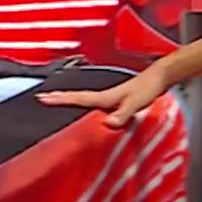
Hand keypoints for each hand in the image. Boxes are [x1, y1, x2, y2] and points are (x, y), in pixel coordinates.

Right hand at [37, 69, 168, 129]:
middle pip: (76, 96)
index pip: (79, 98)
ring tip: (54, 99)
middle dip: (58, 97)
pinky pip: (93, 102)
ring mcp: (109, 97)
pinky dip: (82, 102)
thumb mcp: (135, 103)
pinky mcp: (115, 100)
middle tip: (41, 97)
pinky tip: (82, 106)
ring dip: (68, 98)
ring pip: (83, 98)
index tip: (43, 98)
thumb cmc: (148, 89)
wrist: (159, 78)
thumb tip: (108, 123)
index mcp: (105, 97)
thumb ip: (123, 113)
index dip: (61, 99)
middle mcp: (104, 96)